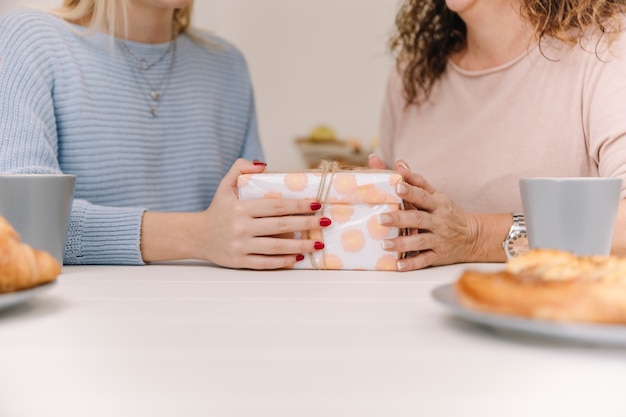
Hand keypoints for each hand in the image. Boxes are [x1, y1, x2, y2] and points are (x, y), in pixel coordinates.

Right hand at [201, 158, 329, 268]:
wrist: (197, 236)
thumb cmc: (217, 209)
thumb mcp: (225, 185)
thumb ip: (240, 168)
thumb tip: (262, 165)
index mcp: (240, 208)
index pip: (275, 206)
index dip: (298, 205)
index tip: (316, 204)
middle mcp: (241, 227)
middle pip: (280, 226)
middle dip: (306, 224)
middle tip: (325, 223)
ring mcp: (241, 246)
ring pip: (276, 247)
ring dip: (299, 246)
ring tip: (317, 244)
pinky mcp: (239, 261)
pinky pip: (265, 263)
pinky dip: (282, 262)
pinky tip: (297, 258)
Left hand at [377, 159, 482, 270]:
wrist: (473, 237)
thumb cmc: (447, 213)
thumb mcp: (436, 195)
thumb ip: (416, 181)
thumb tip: (399, 164)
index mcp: (437, 204)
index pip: (422, 196)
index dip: (410, 191)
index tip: (397, 186)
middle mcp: (438, 222)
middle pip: (418, 219)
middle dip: (399, 219)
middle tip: (380, 218)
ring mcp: (438, 240)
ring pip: (419, 241)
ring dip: (401, 243)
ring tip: (384, 244)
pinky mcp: (438, 255)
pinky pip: (424, 260)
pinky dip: (412, 264)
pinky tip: (398, 266)